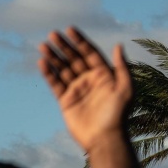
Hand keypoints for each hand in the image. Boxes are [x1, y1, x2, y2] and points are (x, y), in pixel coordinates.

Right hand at [37, 27, 131, 153]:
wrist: (103, 138)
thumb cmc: (118, 114)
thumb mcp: (125, 88)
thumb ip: (121, 67)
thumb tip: (118, 46)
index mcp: (104, 74)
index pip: (89, 53)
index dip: (80, 41)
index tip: (69, 30)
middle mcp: (89, 80)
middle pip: (74, 58)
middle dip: (63, 46)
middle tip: (52, 34)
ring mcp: (76, 89)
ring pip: (62, 69)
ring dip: (53, 57)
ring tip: (43, 46)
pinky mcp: (65, 100)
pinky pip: (55, 84)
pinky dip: (48, 73)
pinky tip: (42, 63)